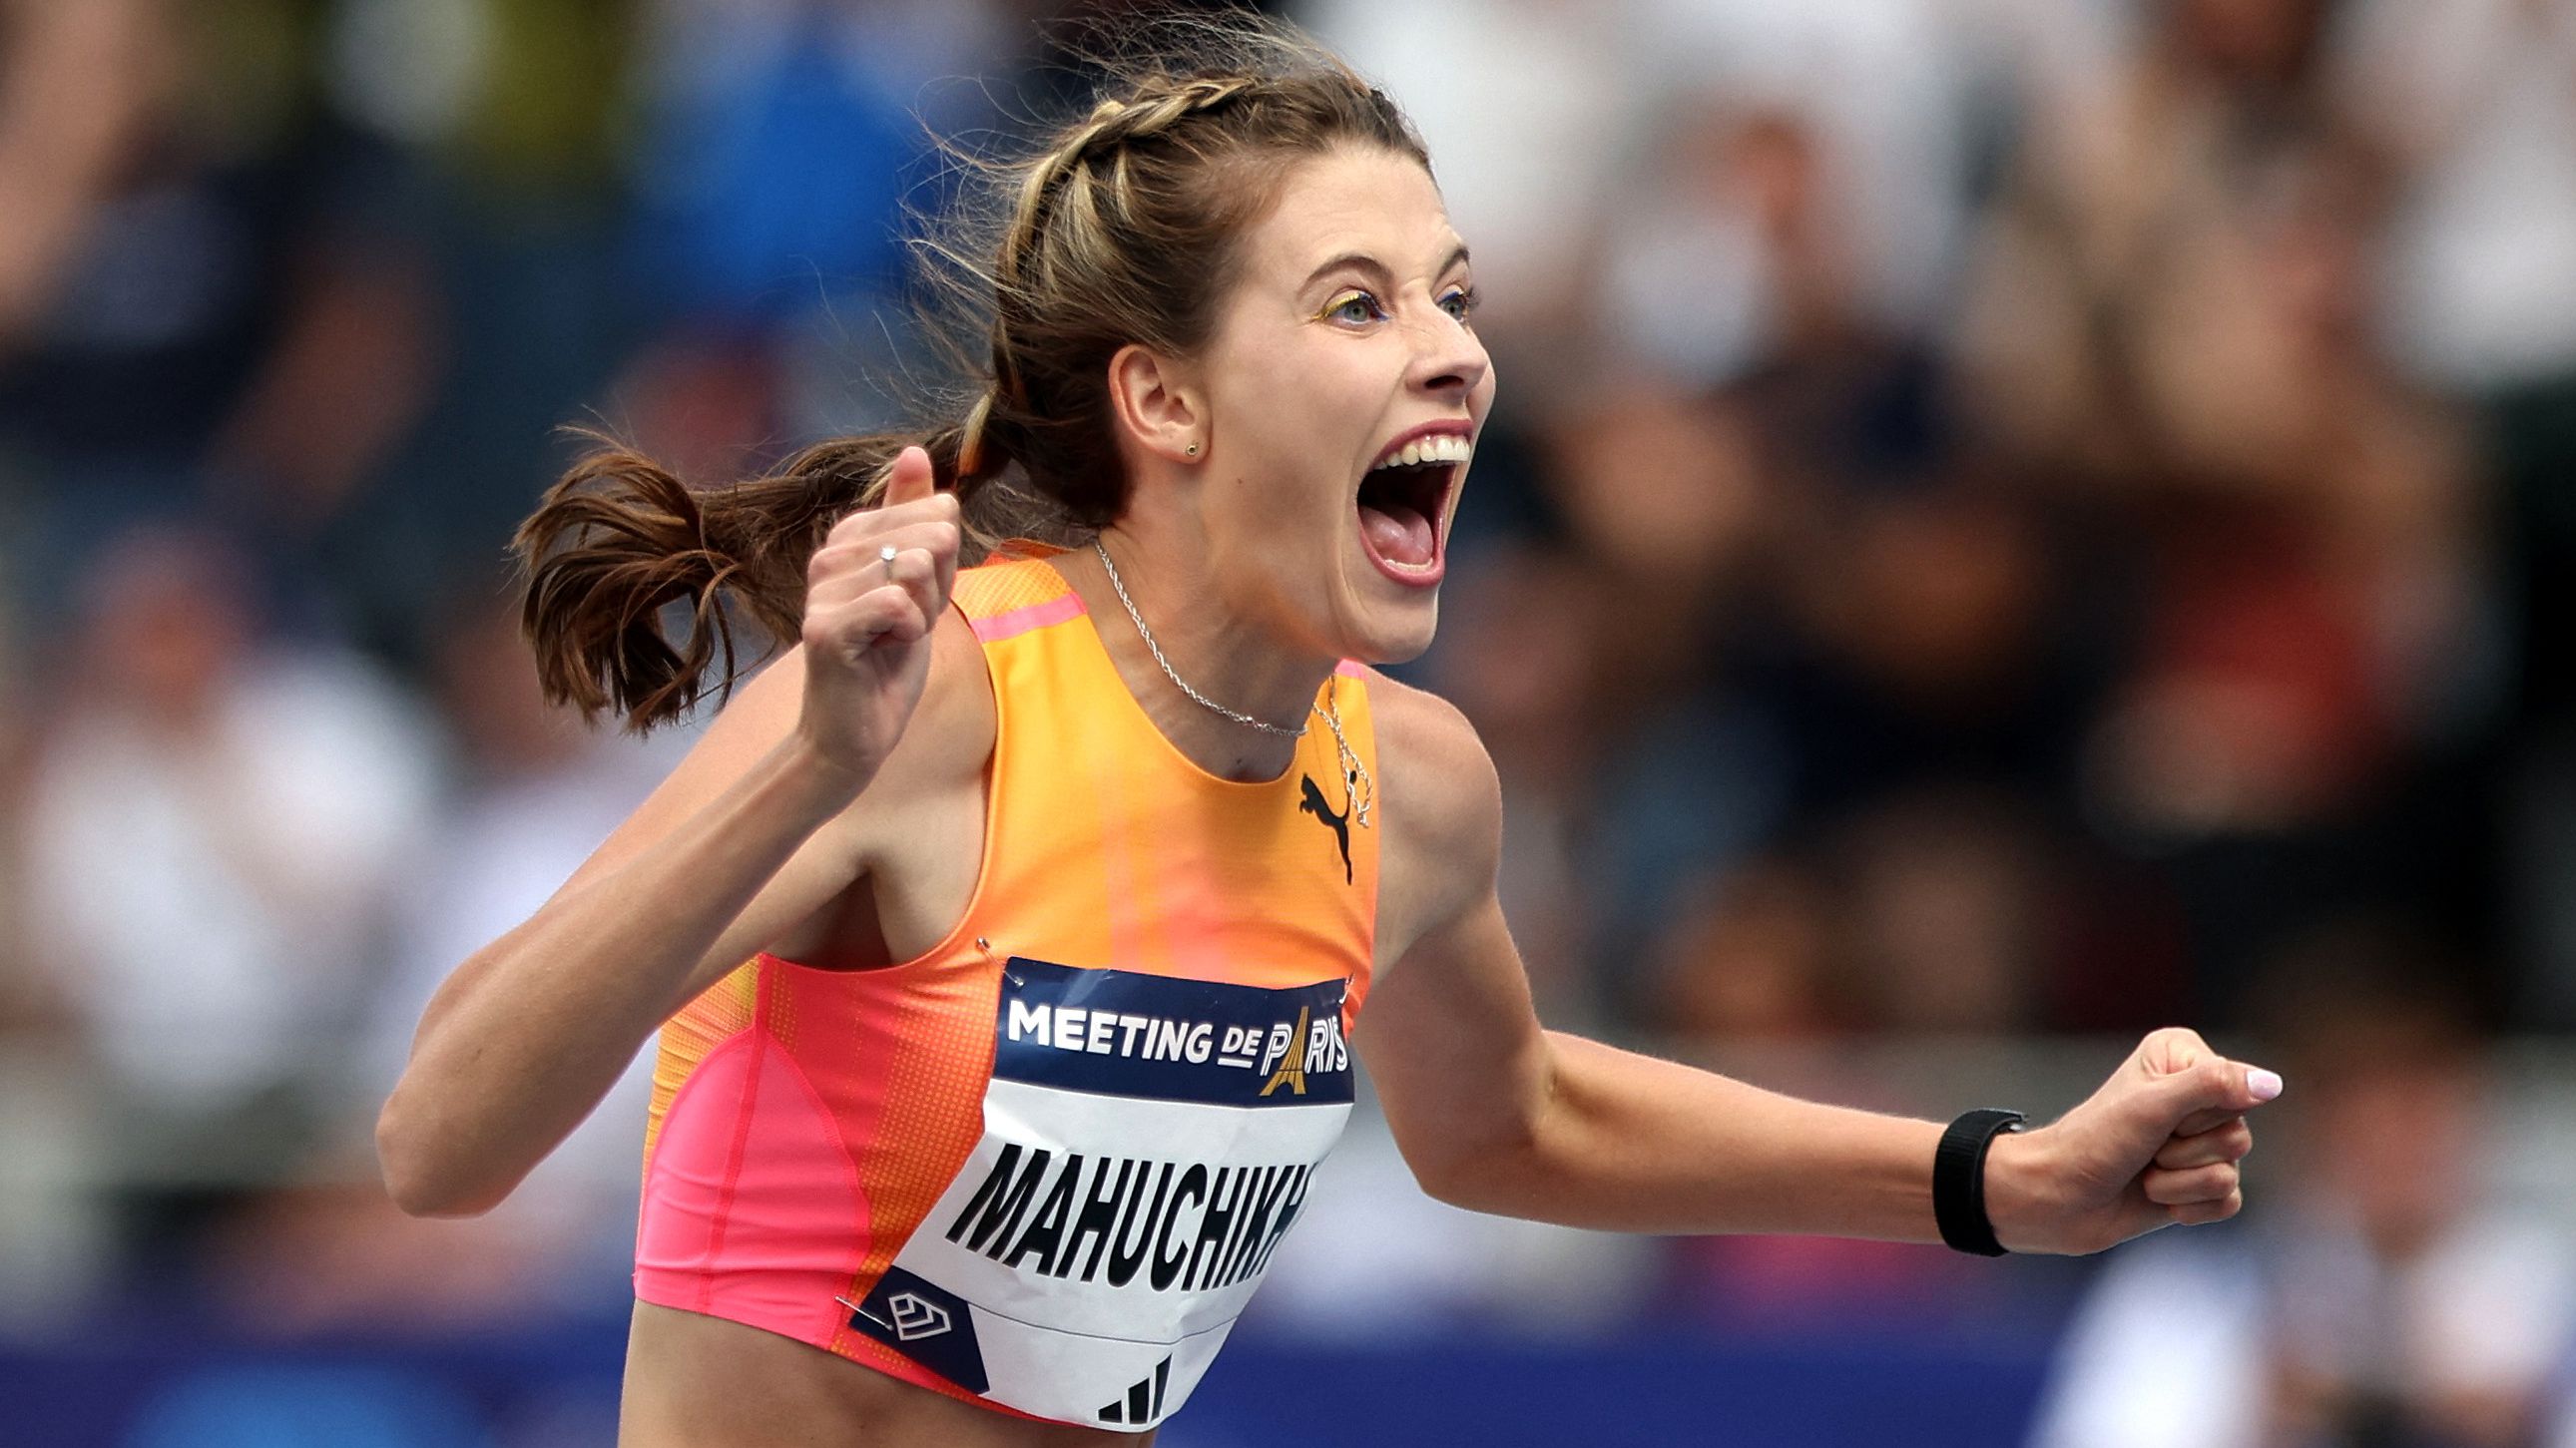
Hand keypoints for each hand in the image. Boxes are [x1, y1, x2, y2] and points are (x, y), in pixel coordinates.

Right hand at [793, 446, 961, 785]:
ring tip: (892, 638)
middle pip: (932, 538)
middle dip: (939, 590)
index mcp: (852, 536)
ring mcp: (822, 590)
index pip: (937, 514)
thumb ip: (916, 519)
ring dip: (923, 615)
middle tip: (907, 624)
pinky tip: (884, 650)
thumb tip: (915, 452)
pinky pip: (898, 603)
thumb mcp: (920, 582)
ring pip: (917, 570)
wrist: (856, 730)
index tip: (917, 600)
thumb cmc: (887, 657)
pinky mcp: (824, 628)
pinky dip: (909, 633)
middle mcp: (829, 554)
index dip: (948, 564)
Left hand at [1986, 1027, 2281, 1254]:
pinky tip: (2157, 1199)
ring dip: (2180, 1182)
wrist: (2056, 1199)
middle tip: (2145, 1147)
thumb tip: (2273, 1084)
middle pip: (2238, 1134)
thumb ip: (2213, 1086)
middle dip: (2186, 1151)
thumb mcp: (2152, 1105)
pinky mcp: (2198, 1183)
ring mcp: (2197, 1141)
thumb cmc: (2093, 1142)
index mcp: (2181, 1057)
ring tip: (2144, 1173)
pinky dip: (2189, 1206)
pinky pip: (2228, 1201)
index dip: (2194, 1114)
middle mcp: (2194, 1093)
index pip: (2234, 1091)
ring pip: (2234, 1170)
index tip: (2151, 1114)